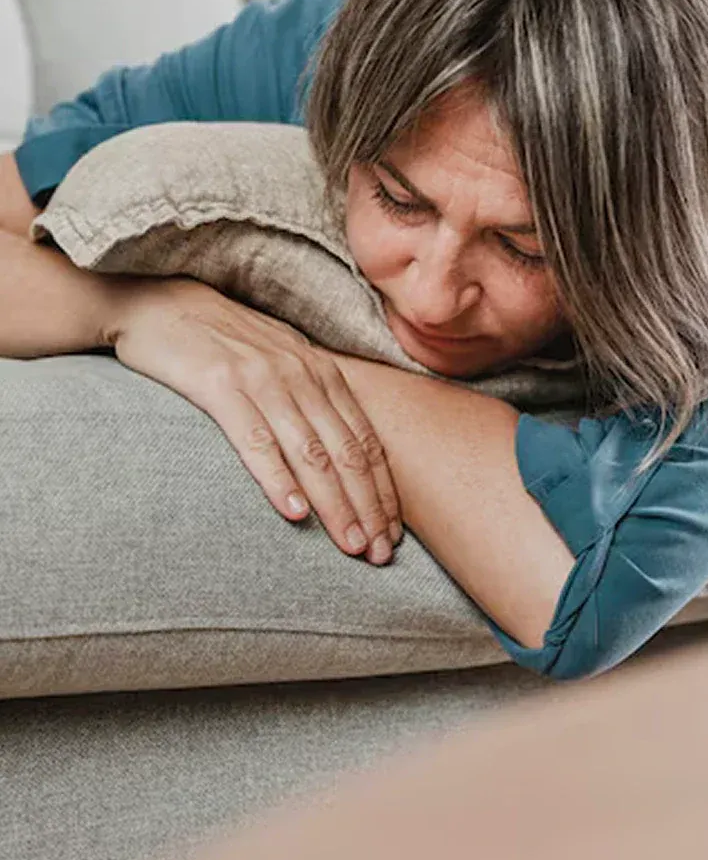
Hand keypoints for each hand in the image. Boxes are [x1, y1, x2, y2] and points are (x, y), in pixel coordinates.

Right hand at [103, 275, 402, 563]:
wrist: (161, 305)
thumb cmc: (226, 342)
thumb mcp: (283, 363)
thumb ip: (315, 399)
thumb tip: (346, 450)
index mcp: (322, 373)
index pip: (365, 441)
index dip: (382, 490)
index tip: (394, 533)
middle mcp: (301, 375)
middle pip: (346, 452)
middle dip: (368, 506)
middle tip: (380, 554)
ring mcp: (262, 379)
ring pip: (310, 452)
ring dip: (334, 503)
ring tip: (350, 544)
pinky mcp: (219, 385)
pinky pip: (255, 440)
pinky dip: (278, 479)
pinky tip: (294, 512)